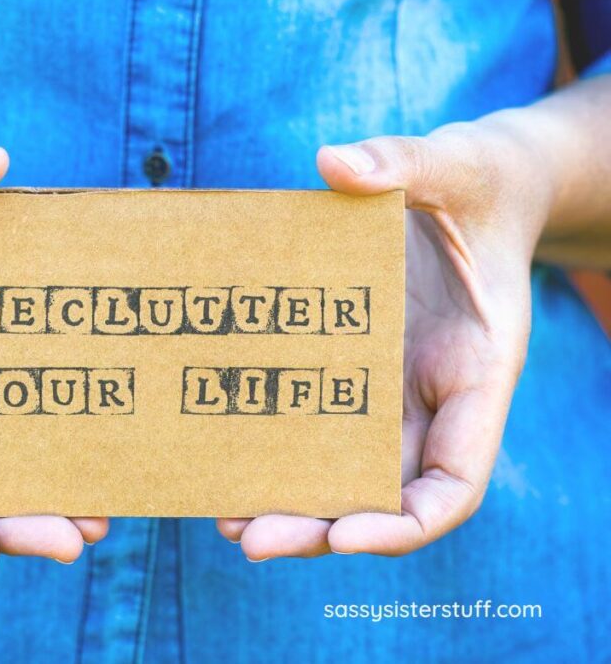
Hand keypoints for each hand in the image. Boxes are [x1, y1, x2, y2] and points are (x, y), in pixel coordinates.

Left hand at [218, 116, 552, 557]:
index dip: (406, 520)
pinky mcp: (350, 373)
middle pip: (384, 495)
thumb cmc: (473, 185)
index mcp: (476, 371)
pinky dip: (277, 453)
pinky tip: (224, 458)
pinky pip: (314, 428)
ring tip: (225, 520)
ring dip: (291, 506)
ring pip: (343, 474)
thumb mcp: (452, 165)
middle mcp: (433, 398)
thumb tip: (335, 162)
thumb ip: (404, 164)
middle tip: (249, 539)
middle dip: (322, 529)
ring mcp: (389, 392)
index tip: (347, 536)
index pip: (455, 479)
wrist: (465, 192)